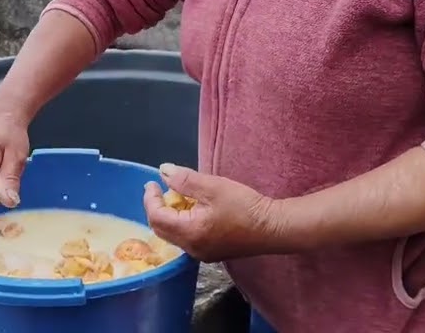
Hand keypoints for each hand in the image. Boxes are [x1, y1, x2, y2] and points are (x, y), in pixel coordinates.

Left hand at [143, 163, 289, 262]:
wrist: (273, 228)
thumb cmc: (244, 206)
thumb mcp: (213, 187)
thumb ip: (185, 179)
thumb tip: (163, 171)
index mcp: (189, 233)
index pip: (156, 217)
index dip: (150, 199)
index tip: (152, 183)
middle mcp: (191, 248)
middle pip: (161, 229)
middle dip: (157, 208)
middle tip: (160, 189)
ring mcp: (201, 253)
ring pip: (173, 235)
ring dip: (170, 215)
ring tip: (177, 196)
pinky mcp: (211, 252)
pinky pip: (186, 238)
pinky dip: (182, 222)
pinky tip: (192, 209)